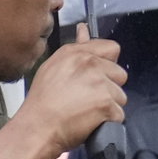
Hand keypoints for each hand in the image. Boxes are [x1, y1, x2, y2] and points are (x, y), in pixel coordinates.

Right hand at [20, 34, 127, 154]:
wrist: (37, 129)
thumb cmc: (42, 103)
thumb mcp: (52, 68)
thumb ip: (75, 49)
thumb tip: (83, 29)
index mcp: (76, 53)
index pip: (111, 48)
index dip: (107, 64)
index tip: (97, 77)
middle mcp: (90, 64)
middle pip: (119, 74)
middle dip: (109, 88)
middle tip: (88, 99)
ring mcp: (100, 83)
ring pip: (120, 96)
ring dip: (109, 106)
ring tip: (87, 113)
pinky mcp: (106, 103)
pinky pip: (119, 114)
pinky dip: (108, 121)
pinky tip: (92, 123)